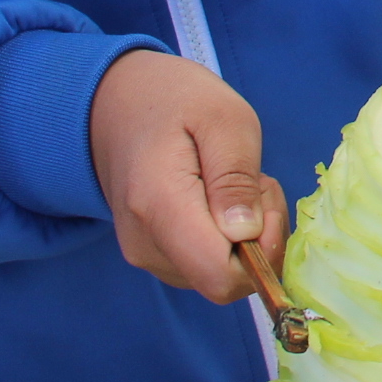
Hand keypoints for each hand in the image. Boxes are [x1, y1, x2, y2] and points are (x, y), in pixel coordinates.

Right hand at [86, 50, 287, 304]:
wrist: (116, 103)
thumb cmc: (176, 101)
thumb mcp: (224, 119)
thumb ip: (235, 178)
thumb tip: (245, 235)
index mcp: (160, 208)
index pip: (220, 276)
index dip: (261, 253)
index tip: (265, 201)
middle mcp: (146, 245)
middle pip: (224, 280)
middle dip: (259, 239)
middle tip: (256, 181)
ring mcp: (146, 255)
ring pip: (218, 275)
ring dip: (246, 237)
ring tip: (234, 181)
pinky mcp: (152, 255)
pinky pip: (204, 265)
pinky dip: (227, 238)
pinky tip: (219, 196)